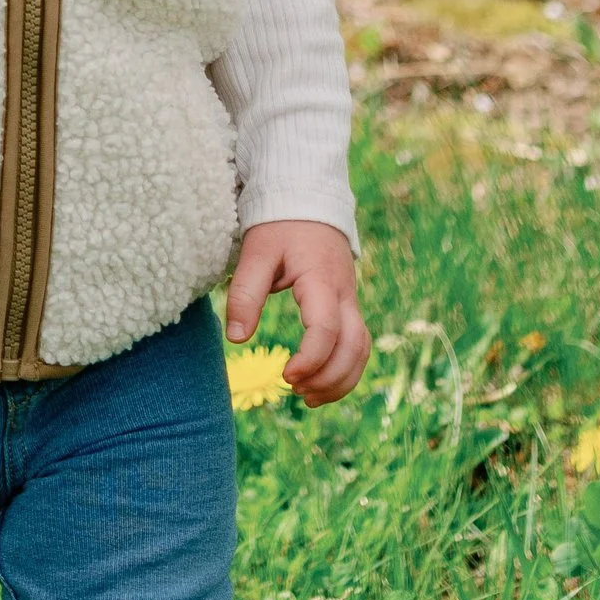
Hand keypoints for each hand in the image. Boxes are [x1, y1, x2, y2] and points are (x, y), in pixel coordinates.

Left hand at [225, 219, 369, 408]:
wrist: (307, 201)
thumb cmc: (279, 227)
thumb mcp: (256, 253)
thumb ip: (245, 294)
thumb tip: (237, 339)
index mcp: (322, 281)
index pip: (327, 330)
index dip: (310, 359)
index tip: (285, 375)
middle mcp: (345, 294)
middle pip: (355, 346)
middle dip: (330, 378)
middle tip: (294, 390)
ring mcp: (350, 300)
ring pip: (362, 349)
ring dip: (341, 379)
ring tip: (307, 398)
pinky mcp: (348, 305)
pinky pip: (358, 344)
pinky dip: (345, 368)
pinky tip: (319, 384)